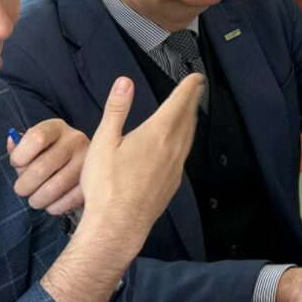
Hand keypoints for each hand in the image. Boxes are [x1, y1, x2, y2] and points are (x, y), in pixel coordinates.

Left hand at [10, 119, 87, 215]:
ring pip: (54, 188)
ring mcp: (88, 161)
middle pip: (40, 168)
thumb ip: (19, 146)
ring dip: (37, 199)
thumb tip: (12, 141)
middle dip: (24, 185)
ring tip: (35, 200)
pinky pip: (69, 200)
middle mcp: (75, 140)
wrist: (85, 163)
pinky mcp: (94, 181)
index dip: (19, 156)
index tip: (16, 164)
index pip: (36, 138)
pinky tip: (51, 204)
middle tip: (22, 190)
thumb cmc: (49, 154)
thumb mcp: (34, 145)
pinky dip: (55, 207)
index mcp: (56, 127)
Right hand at [74, 75, 200, 244]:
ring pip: (189, 137)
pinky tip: (180, 144)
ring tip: (191, 111)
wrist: (119, 224)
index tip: (195, 77)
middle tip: (196, 88)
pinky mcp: (173, 182)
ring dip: (191, 120)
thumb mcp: (104, 141)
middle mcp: (173, 148)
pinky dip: (186, 140)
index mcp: (157, 134)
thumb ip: (116, 110)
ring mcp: (176, 167)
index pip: (178, 103)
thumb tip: (124, 83)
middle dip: (192, 100)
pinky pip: (184, 154)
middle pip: (188, 118)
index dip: (188, 88)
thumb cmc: (107, 185)